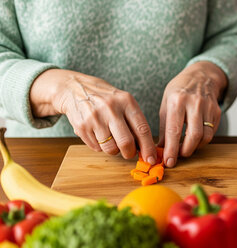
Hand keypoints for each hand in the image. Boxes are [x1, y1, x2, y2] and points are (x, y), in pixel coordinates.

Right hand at [30, 69, 156, 162]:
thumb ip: (135, 122)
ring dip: (114, 150)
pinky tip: (98, 134)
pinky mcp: (81, 126)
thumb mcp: (124, 102)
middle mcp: (111, 108)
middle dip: (130, 153)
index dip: (148, 147)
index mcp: (127, 101)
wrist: (75, 88)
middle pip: (126, 142)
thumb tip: (146, 148)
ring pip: (110, 148)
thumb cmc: (106, 99)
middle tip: (129, 152)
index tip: (151, 159)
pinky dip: (100, 146)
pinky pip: (96, 148)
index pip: (142, 129)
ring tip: (111, 140)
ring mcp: (95, 117)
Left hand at [159, 61, 226, 166]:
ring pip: (205, 136)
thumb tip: (161, 148)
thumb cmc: (179, 90)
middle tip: (178, 156)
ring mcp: (208, 107)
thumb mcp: (166, 103)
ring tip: (186, 148)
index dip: (171, 149)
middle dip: (185, 151)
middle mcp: (194, 103)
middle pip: (193, 135)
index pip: (174, 130)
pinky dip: (202, 140)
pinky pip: (211, 133)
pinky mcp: (217, 112)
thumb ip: (163, 126)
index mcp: (177, 100)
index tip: (168, 161)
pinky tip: (195, 139)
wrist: (201, 76)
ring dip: (195, 147)